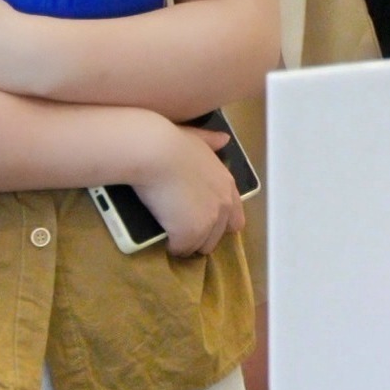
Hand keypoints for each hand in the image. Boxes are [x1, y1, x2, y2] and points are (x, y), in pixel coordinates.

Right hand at [123, 118, 247, 259]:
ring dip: (186, 244)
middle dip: (200, 237)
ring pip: (200, 246)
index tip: (200, 224)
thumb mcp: (198, 139)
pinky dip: (171, 247)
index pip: (234, 218)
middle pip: (216, 237)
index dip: (218, 224)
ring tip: (170, 236)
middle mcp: (224, 206)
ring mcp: (208, 221)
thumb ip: (212, 143)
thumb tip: (224, 139)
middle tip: (179, 230)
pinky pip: (181, 249)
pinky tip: (162, 240)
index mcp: (227, 185)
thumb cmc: (173, 143)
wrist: (156, 154)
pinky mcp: (189, 233)